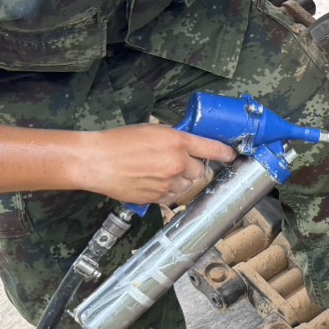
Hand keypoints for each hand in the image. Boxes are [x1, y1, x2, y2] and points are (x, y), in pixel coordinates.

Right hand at [81, 123, 235, 204]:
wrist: (96, 161)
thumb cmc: (119, 142)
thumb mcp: (152, 130)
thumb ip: (174, 139)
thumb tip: (189, 145)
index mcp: (177, 142)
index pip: (212, 148)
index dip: (224, 153)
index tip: (231, 155)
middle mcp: (176, 163)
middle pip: (200, 171)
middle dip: (192, 168)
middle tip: (177, 163)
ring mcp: (168, 182)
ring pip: (187, 186)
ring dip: (180, 181)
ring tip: (160, 173)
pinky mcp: (157, 197)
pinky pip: (172, 197)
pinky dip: (167, 192)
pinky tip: (152, 182)